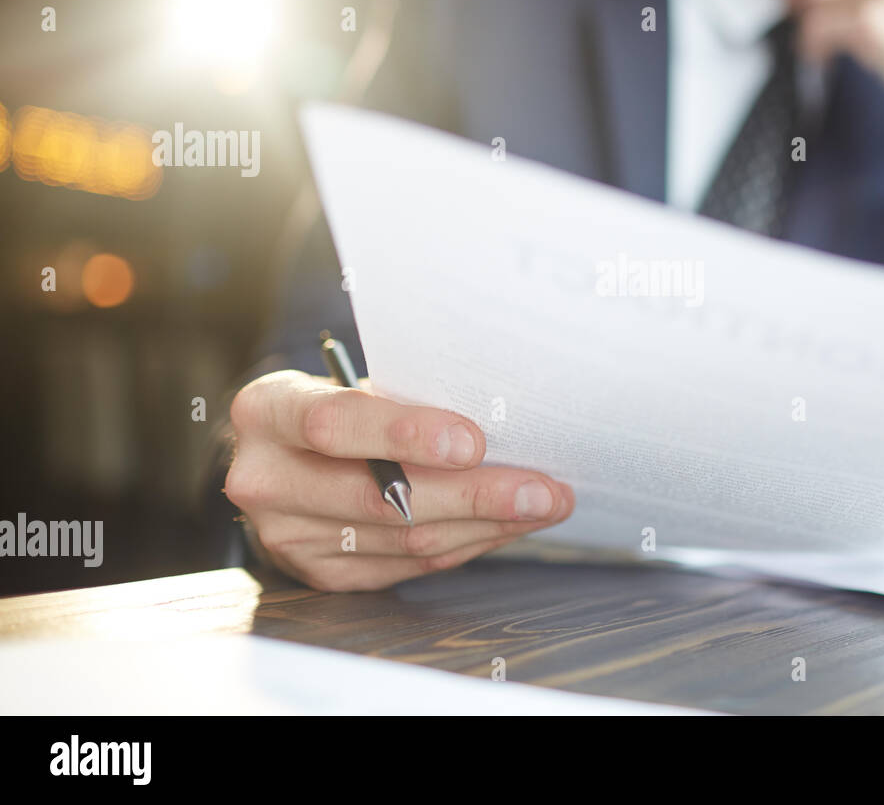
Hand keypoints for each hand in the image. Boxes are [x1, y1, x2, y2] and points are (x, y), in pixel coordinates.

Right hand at [225, 370, 574, 590]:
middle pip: (382, 497)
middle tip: (542, 489)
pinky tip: (506, 525)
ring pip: (406, 537)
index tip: (473, 441)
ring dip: (487, 524)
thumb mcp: (353, 384)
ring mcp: (288, 535)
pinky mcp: (322, 573)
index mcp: (268, 411)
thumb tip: (503, 423)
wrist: (282, 459)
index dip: (407, 434)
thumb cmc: (339, 406)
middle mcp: (266, 479)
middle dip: (475, 494)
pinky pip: (411, 563)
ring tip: (542, 504)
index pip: (336, 424)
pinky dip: (467, 543)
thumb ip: (405, 399)